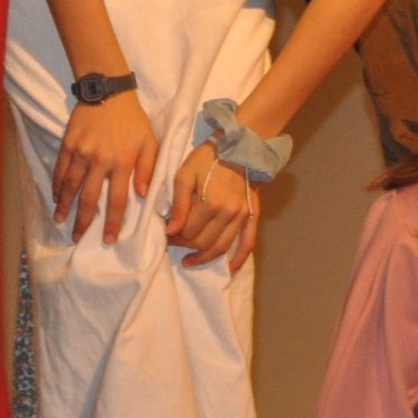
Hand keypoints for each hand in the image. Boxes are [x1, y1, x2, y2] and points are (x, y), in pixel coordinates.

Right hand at [52, 87, 159, 245]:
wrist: (108, 91)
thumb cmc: (133, 119)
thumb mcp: (149, 141)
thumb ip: (149, 168)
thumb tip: (143, 195)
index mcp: (123, 162)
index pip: (117, 200)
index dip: (112, 222)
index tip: (107, 239)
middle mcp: (100, 160)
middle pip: (89, 199)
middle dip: (83, 222)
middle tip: (77, 238)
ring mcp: (81, 153)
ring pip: (70, 187)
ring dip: (64, 207)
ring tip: (61, 221)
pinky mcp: (68, 144)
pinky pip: (60, 170)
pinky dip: (57, 186)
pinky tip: (56, 197)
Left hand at [165, 139, 259, 270]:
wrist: (238, 147)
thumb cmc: (207, 158)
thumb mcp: (184, 175)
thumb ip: (178, 204)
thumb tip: (171, 231)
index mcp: (209, 203)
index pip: (187, 231)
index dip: (173, 236)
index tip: (165, 233)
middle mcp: (227, 213)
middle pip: (202, 242)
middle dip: (185, 245)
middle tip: (174, 242)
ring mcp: (241, 216)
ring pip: (221, 247)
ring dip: (203, 257)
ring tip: (189, 260)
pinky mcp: (252, 215)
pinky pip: (248, 243)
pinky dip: (239, 259)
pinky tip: (230, 270)